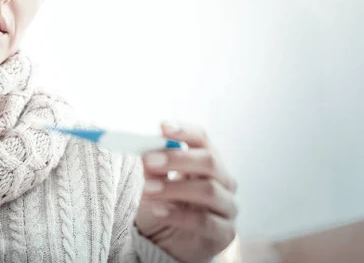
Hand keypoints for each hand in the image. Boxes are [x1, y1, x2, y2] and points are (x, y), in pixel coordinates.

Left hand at [135, 122, 237, 262]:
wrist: (167, 245)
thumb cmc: (164, 207)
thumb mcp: (153, 184)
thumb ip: (152, 168)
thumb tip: (145, 150)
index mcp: (206, 162)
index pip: (202, 139)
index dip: (184, 131)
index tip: (162, 127)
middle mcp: (223, 181)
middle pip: (209, 161)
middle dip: (177, 158)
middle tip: (149, 161)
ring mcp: (227, 207)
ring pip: (208, 190)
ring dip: (174, 188)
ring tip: (146, 190)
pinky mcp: (224, 233)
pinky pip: (204, 221)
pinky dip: (178, 214)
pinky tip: (158, 210)